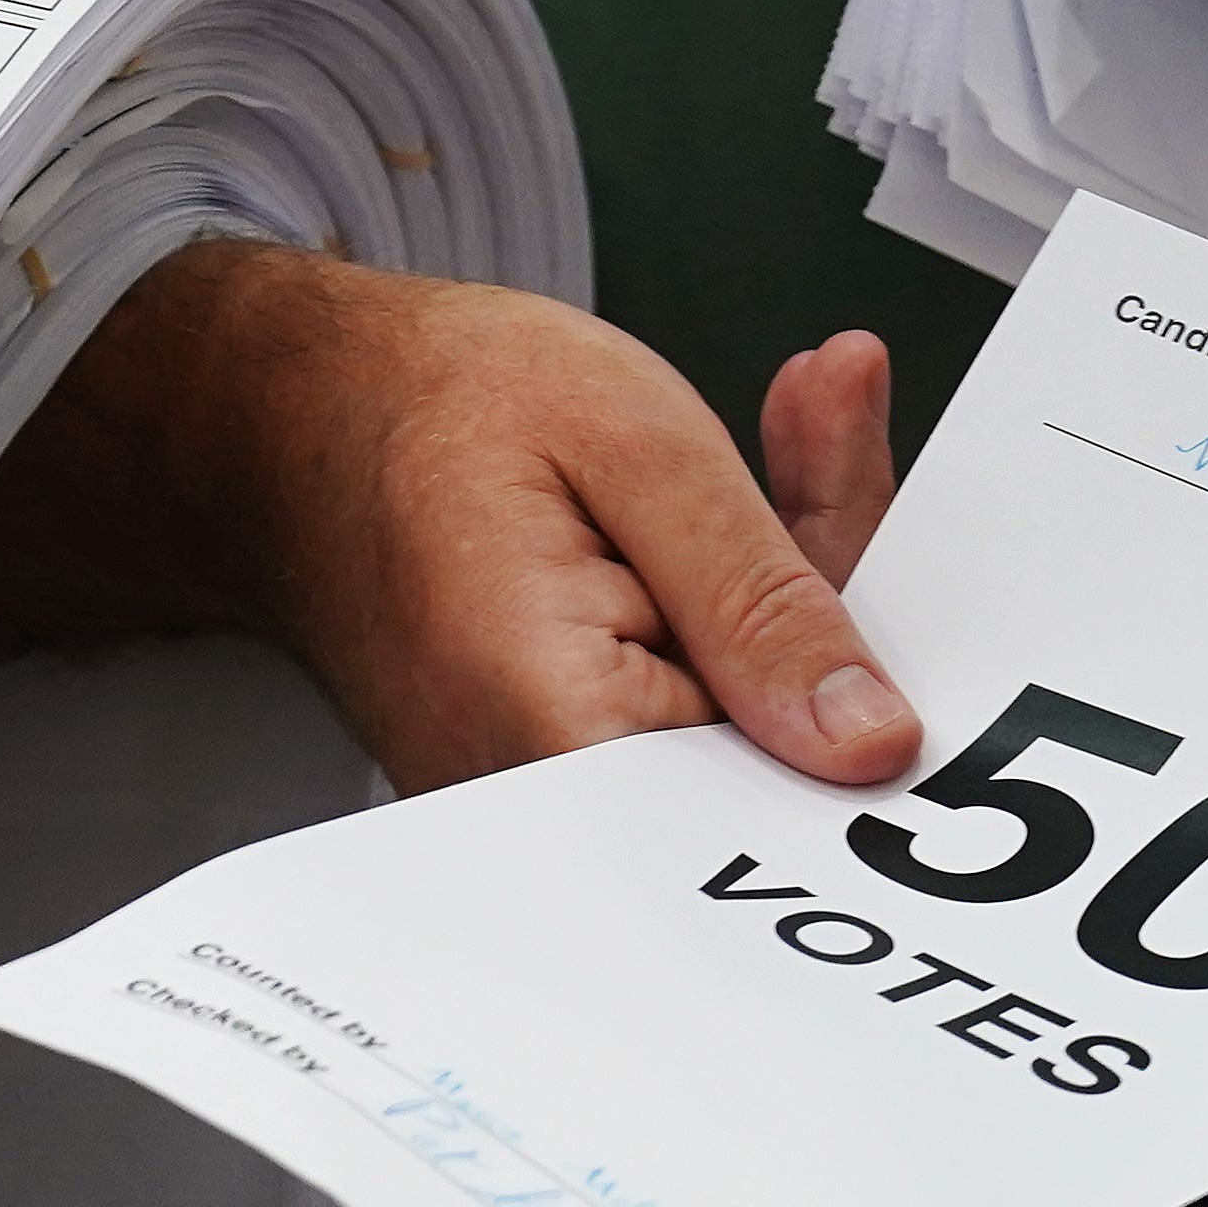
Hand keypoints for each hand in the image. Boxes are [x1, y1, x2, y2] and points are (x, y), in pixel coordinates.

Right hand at [0, 239, 920, 795]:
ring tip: (798, 417)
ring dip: (795, 586)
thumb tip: (870, 743)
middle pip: (770, 764)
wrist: (295, 411)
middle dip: (843, 603)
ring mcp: (543, 800)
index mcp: (551, 728)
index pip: (766, 801)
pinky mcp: (560, 771)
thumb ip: (764, 590)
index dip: (863, 712)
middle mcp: (536, 802)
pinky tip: (738, 491)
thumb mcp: (636, 445)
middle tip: (830, 432)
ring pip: (744, 732)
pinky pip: (698, 714)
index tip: (912, 592)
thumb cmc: (435, 404)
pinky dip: (741, 607)